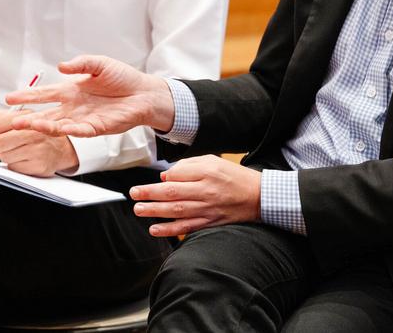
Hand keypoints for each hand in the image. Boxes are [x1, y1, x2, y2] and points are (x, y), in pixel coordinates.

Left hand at [0, 109, 78, 176]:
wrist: (62, 149)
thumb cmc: (39, 134)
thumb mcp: (23, 119)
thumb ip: (2, 116)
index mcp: (28, 117)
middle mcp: (35, 131)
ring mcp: (38, 148)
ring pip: (4, 156)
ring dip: (4, 156)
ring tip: (15, 152)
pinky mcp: (39, 164)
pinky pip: (13, 167)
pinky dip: (14, 165)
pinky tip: (23, 159)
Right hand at [7, 55, 174, 136]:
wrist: (145, 92)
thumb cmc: (123, 78)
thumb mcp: (100, 64)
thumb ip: (81, 63)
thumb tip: (61, 66)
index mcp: (72, 91)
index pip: (44, 94)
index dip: (27, 96)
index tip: (9, 99)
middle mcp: (74, 107)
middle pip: (47, 114)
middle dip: (29, 117)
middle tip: (13, 120)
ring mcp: (84, 118)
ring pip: (59, 125)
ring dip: (45, 126)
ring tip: (30, 124)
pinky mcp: (98, 127)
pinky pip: (81, 131)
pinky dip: (71, 130)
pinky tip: (60, 128)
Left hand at [130, 155, 261, 236]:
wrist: (258, 196)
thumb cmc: (235, 177)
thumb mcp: (215, 161)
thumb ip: (190, 165)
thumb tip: (167, 176)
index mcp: (208, 172)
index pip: (179, 174)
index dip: (164, 177)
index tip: (157, 179)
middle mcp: (207, 190)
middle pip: (172, 193)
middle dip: (150, 193)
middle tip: (134, 193)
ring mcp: (208, 209)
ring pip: (176, 211)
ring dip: (154, 211)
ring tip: (139, 209)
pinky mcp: (210, 222)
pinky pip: (186, 227)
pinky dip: (169, 230)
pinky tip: (155, 229)